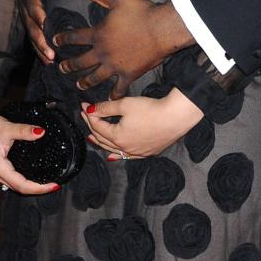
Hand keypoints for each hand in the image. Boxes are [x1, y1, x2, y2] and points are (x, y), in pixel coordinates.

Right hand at [0, 113, 59, 193]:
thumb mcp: (7, 128)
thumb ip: (25, 131)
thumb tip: (41, 132)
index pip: (22, 185)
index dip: (39, 188)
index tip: (53, 186)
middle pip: (18, 188)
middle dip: (36, 189)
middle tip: (52, 185)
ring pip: (12, 184)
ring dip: (27, 185)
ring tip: (43, 182)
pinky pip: (7, 178)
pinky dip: (19, 179)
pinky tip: (27, 174)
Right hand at [16, 0, 56, 62]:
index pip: (33, 5)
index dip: (38, 14)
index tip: (45, 23)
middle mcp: (25, 7)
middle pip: (32, 26)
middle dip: (40, 40)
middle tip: (51, 52)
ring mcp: (27, 15)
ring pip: (32, 35)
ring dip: (40, 48)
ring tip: (51, 61)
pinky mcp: (30, 20)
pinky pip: (34, 36)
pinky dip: (40, 48)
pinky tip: (49, 60)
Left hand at [56, 0, 191, 96]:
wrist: (163, 28)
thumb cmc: (142, 12)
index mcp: (98, 34)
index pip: (75, 37)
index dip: (63, 39)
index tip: (55, 41)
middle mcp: (103, 53)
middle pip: (80, 62)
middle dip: (69, 66)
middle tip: (61, 69)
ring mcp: (115, 66)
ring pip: (95, 77)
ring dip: (85, 82)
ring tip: (79, 86)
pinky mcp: (129, 74)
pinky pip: (119, 88)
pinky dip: (113, 95)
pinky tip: (109, 99)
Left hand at [80, 89, 202, 158]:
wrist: (175, 117)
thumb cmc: (152, 110)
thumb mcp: (125, 104)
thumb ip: (106, 107)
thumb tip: (91, 110)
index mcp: (117, 137)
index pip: (98, 125)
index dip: (89, 114)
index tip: (84, 105)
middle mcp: (125, 148)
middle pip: (103, 138)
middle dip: (92, 125)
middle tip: (87, 115)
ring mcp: (136, 152)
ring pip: (113, 149)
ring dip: (101, 141)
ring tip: (92, 136)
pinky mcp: (147, 152)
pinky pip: (126, 156)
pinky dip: (117, 154)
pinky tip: (113, 156)